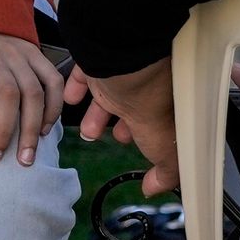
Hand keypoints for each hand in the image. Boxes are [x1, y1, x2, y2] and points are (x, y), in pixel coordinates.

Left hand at [67, 59, 178, 195]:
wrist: (120, 50)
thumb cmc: (149, 93)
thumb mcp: (165, 142)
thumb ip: (166, 169)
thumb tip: (156, 189)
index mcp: (167, 103)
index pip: (162, 123)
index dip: (151, 139)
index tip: (141, 149)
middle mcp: (147, 85)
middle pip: (134, 109)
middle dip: (124, 126)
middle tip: (117, 137)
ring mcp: (121, 70)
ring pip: (108, 94)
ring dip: (97, 115)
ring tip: (88, 129)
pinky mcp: (96, 57)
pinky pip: (84, 74)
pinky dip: (77, 88)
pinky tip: (71, 98)